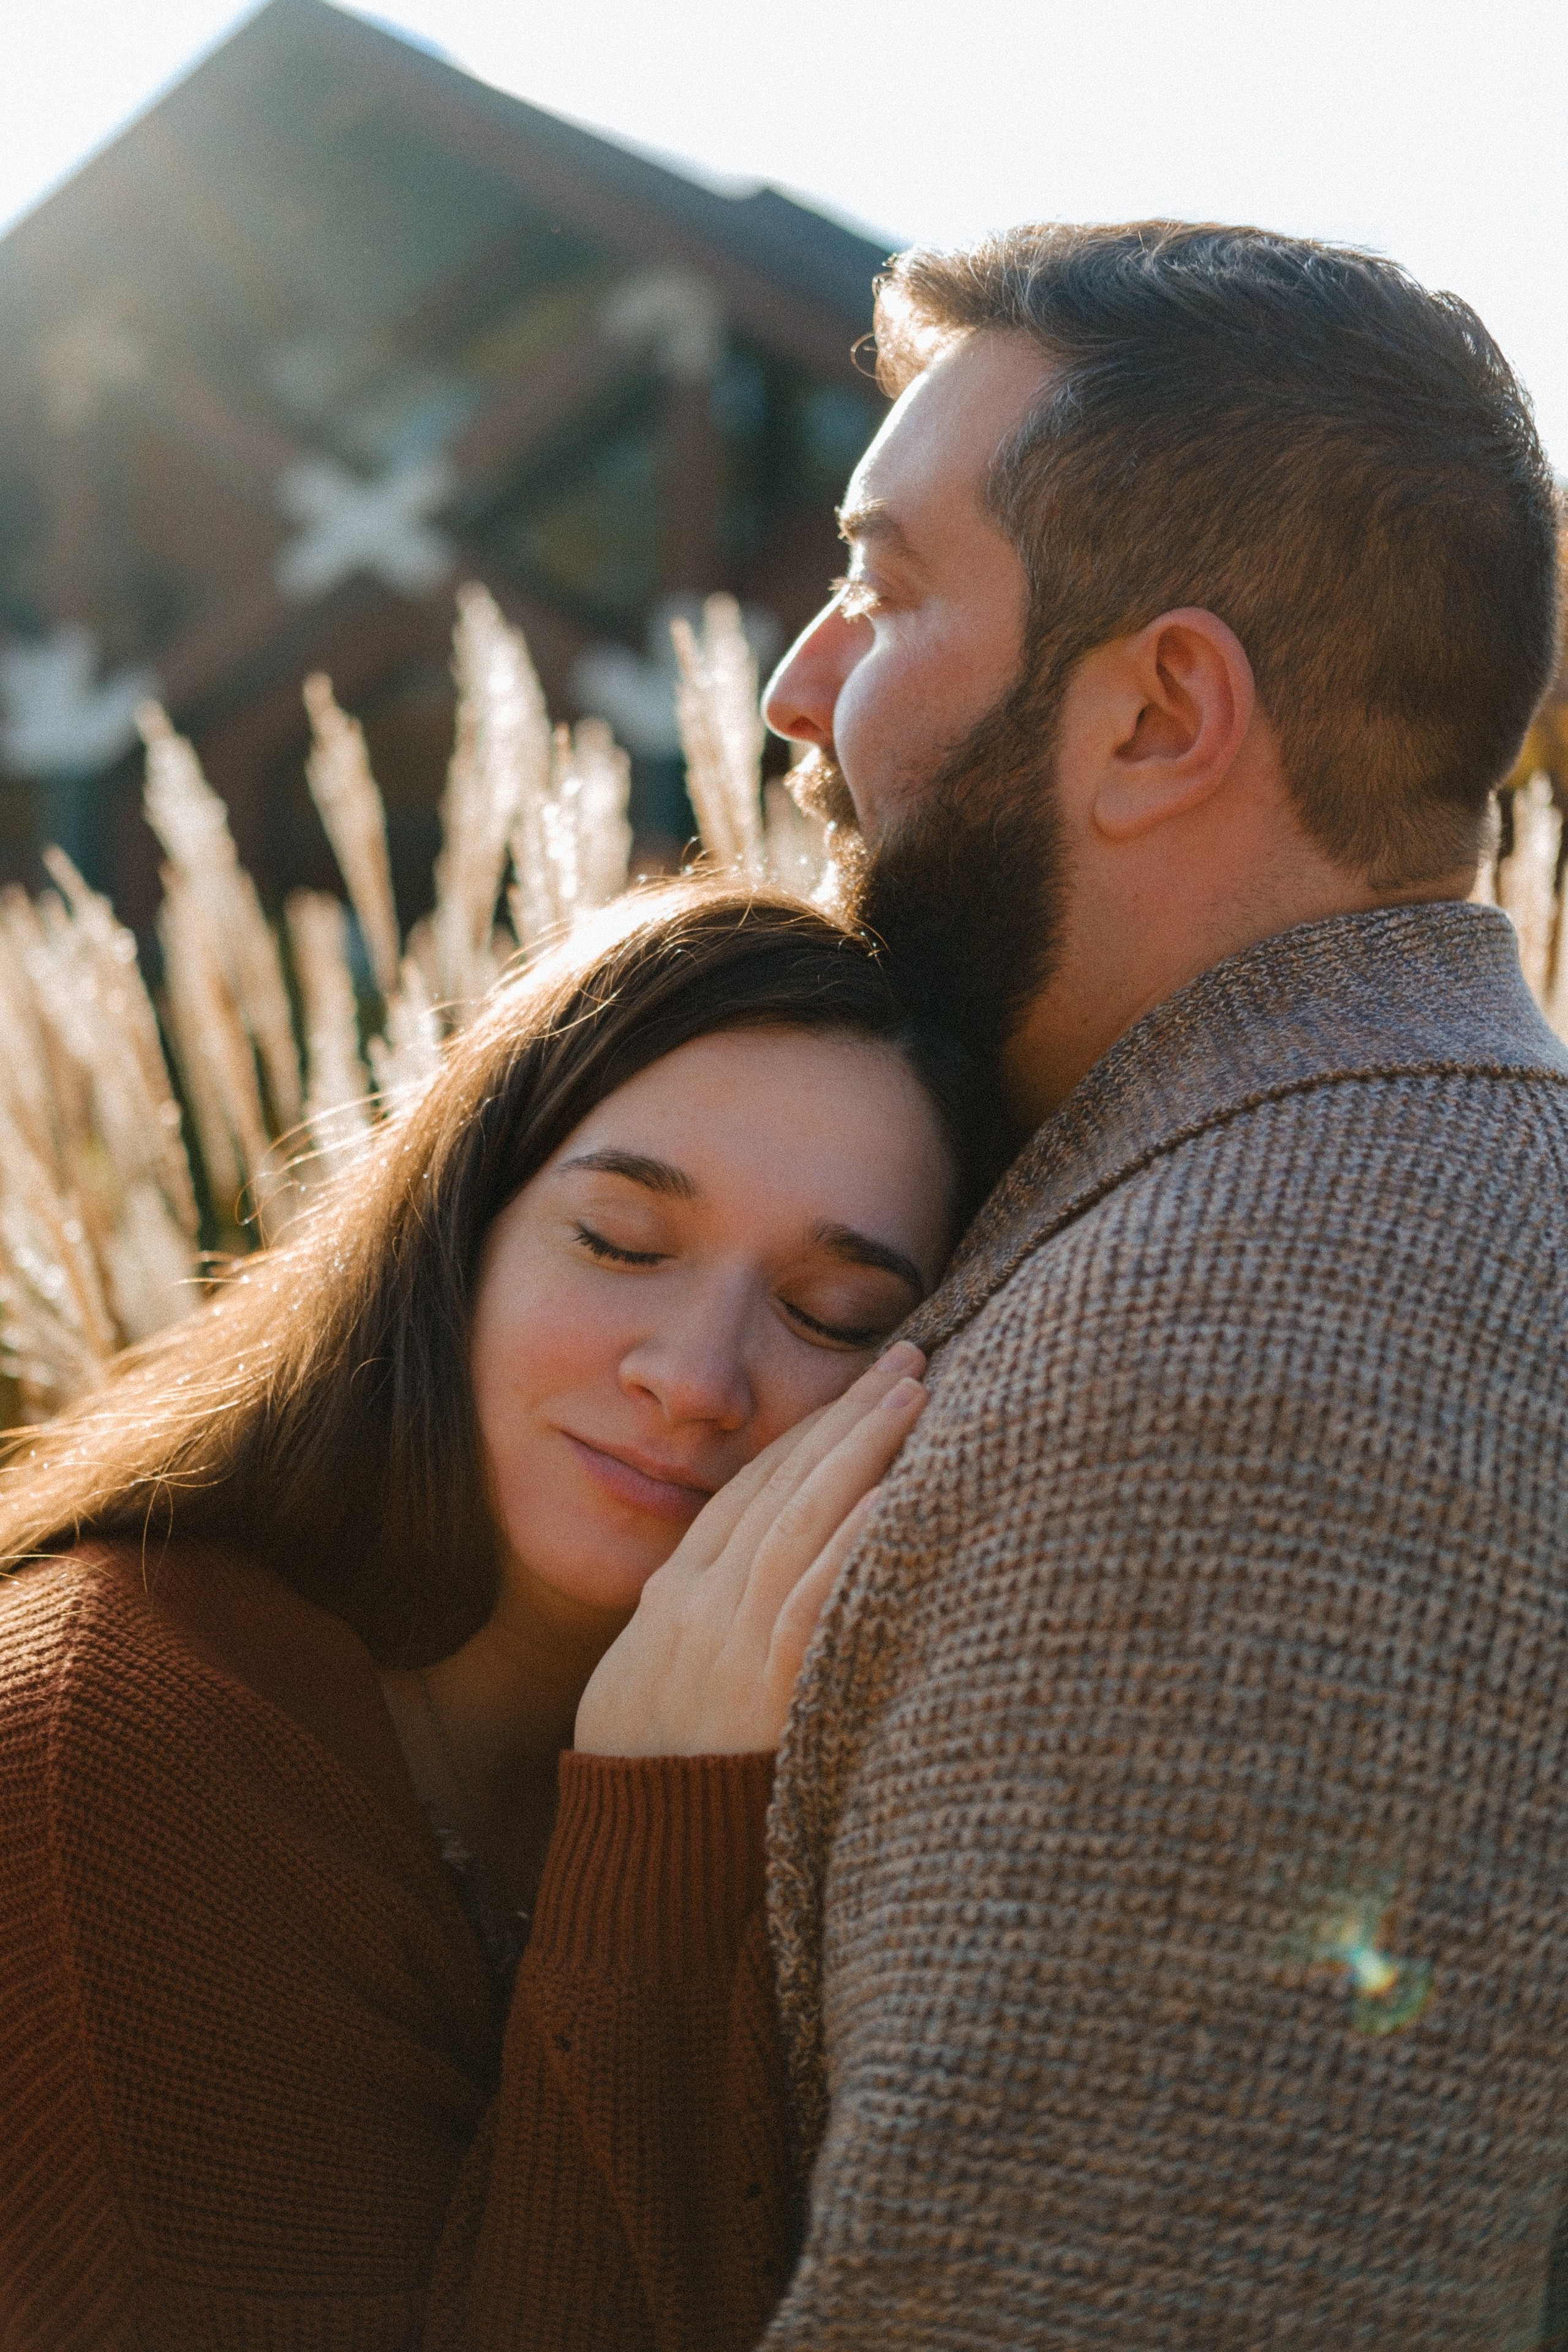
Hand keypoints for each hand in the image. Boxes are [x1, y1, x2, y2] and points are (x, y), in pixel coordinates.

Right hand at [573, 1341, 927, 1756]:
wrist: (631, 1848)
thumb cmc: (644, 1771)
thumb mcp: (642, 1676)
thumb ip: (688, 1622)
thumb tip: (722, 1590)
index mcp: (674, 1590)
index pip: (746, 1486)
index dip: (803, 1430)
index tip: (854, 1385)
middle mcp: (703, 1598)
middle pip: (781, 1481)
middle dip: (845, 1413)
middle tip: (906, 1358)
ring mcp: (734, 1635)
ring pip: (803, 1516)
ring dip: (862, 1448)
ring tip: (915, 1394)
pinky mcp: (768, 1681)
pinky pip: (818, 1593)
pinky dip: (857, 1539)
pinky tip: (897, 1495)